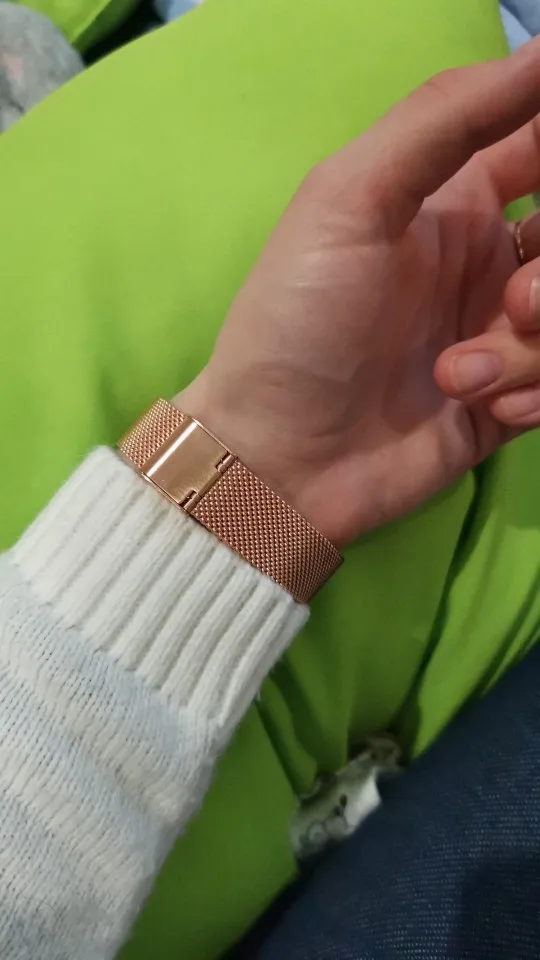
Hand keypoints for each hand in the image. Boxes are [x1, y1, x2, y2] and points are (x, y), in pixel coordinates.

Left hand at [177, 40, 539, 547]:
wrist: (278, 457)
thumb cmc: (298, 321)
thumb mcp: (351, 199)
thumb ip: (446, 118)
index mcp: (451, 199)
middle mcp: (484, 260)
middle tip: (515, 300)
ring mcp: (497, 334)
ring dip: (534, 347)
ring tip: (459, 375)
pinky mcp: (505, 402)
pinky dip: (534, 394)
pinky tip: (480, 412)